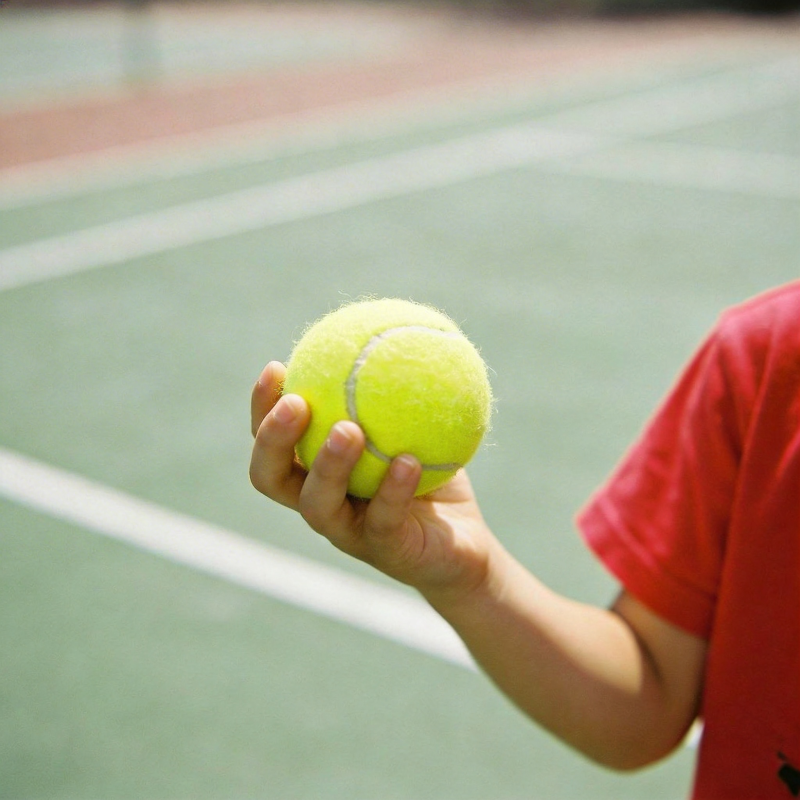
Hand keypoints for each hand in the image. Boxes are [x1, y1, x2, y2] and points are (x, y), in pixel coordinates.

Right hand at [249, 361, 497, 603]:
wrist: (464, 547)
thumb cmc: (432, 477)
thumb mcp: (418, 425)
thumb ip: (400, 389)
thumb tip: (396, 324)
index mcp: (315, 472)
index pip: (273, 441)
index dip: (262, 408)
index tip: (277, 366)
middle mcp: (321, 502)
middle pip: (271, 477)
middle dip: (273, 440)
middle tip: (296, 402)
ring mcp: (349, 532)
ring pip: (317, 504)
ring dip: (328, 465)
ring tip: (348, 430)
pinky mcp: (386, 551)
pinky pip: (383, 520)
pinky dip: (393, 489)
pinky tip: (408, 460)